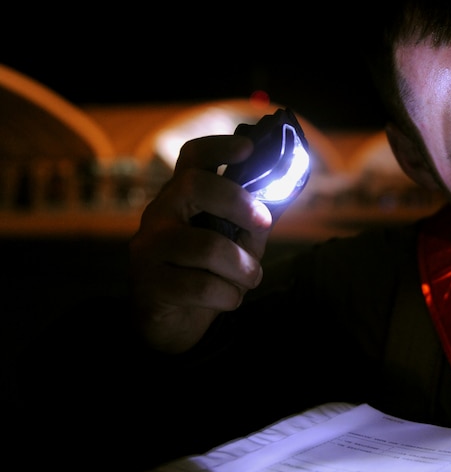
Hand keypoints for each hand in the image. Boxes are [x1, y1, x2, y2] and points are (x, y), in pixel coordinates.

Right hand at [129, 135, 272, 352]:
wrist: (172, 324)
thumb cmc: (208, 274)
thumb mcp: (237, 242)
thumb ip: (253, 221)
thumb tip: (282, 195)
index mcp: (182, 197)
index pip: (192, 157)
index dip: (219, 146)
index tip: (248, 147)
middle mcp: (159, 214)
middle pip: (194, 186)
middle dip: (239, 203)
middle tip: (263, 223)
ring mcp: (148, 248)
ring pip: (207, 247)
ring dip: (243, 267)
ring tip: (249, 278)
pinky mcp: (148, 285)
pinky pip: (202, 287)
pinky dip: (229, 296)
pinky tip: (227, 299)